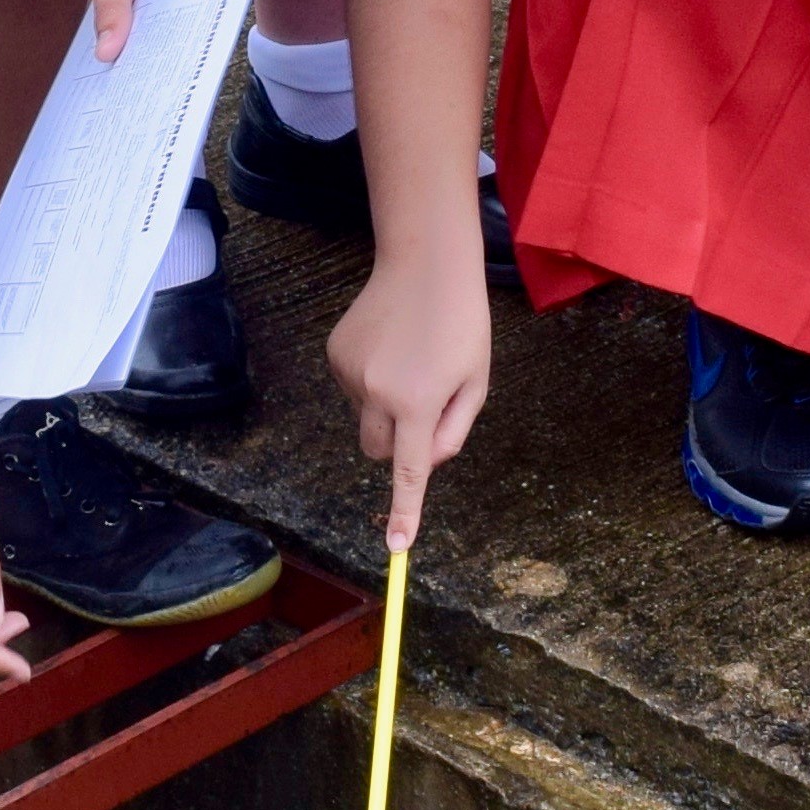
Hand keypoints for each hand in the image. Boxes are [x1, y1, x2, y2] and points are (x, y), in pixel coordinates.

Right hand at [328, 254, 489, 550]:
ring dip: (385, 404)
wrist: (426, 264)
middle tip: (425, 406)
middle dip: (396, 444)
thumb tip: (423, 463)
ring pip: (365, 416)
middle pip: (377, 450)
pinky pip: (352, 387)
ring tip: (411, 359)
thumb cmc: (462, 324)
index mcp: (417, 403)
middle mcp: (376, 392)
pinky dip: (370, 380)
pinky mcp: (335, 353)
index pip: (408, 472)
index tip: (395, 546)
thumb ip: (452, 432)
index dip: (403, 512)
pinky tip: (390, 347)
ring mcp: (350, 372)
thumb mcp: (475, 382)